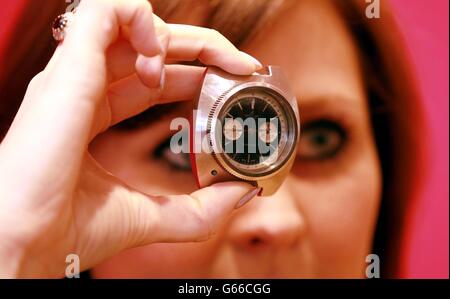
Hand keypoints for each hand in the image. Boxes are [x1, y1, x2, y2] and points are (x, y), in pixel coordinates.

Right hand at [0, 0, 260, 277]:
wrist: (25, 244)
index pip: (156, 78)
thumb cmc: (69, 230)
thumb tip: (241, 192)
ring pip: (131, 20)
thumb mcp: (150, 215)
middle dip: (204, 48)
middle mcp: (85, 88)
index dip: (198, 74)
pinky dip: (143, 21)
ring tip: (204, 68)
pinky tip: (160, 59)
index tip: (237, 83)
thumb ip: (199, 208)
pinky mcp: (71, 69)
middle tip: (242, 67)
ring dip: (179, 35)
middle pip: (151, 45)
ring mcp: (75, 75)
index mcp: (96, 114)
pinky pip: (106, 11)